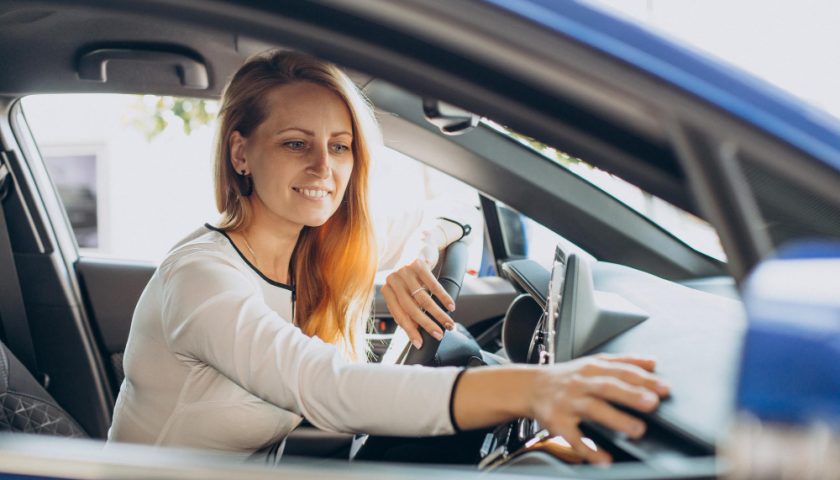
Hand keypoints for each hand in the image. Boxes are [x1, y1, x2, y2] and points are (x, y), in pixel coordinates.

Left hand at [380, 256, 455, 348]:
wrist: (418, 246)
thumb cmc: (412, 275)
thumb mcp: (406, 291)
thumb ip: (408, 308)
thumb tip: (415, 332)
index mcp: (387, 290)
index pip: (398, 314)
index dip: (409, 330)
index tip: (420, 343)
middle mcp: (393, 280)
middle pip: (411, 308)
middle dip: (426, 324)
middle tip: (439, 335)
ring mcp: (404, 271)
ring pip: (423, 298)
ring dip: (438, 313)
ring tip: (449, 323)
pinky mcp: (417, 263)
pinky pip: (433, 284)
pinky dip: (443, 297)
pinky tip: (451, 306)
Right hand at [528, 354, 669, 464]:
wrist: (529, 387)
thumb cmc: (566, 377)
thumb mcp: (592, 362)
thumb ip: (622, 362)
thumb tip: (652, 363)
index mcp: (591, 368)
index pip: (620, 370)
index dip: (643, 378)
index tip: (663, 387)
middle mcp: (580, 383)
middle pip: (607, 386)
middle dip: (630, 394)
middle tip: (652, 403)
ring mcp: (568, 403)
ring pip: (593, 409)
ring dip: (615, 419)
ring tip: (637, 430)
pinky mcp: (557, 423)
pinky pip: (574, 438)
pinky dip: (589, 450)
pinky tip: (605, 459)